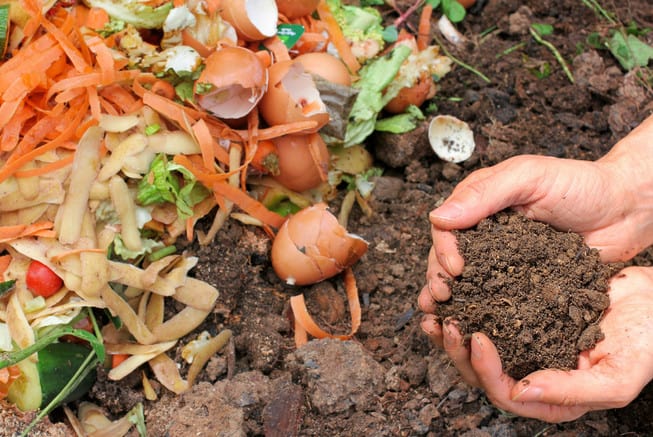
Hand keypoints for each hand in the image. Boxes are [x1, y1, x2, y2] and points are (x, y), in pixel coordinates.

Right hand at [419, 144, 652, 310]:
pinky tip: (472, 327)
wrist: (626, 210)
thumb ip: (485, 194)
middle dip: (439, 278)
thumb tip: (438, 217)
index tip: (455, 268)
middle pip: (449, 257)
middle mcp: (485, 233)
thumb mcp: (529, 177)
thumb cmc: (580, 184)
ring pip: (468, 281)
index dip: (443, 249)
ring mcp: (503, 260)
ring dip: (453, 300)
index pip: (446, 227)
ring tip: (443, 318)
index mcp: (480, 204)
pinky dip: (482, 312)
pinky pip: (497, 298)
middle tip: (442, 298)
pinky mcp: (522, 283)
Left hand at [420, 266, 652, 421]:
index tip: (477, 338)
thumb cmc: (646, 342)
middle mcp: (533, 372)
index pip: (506, 394)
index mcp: (552, 396)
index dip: (485, 370)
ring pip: (477, 346)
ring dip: (453, 331)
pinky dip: (468, 305)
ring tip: (435, 310)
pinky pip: (487, 314)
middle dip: (458, 351)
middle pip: (482, 373)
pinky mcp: (522, 315)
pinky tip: (455, 291)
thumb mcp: (617, 376)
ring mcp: (526, 343)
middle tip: (445, 322)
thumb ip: (572, 391)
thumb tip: (520, 391)